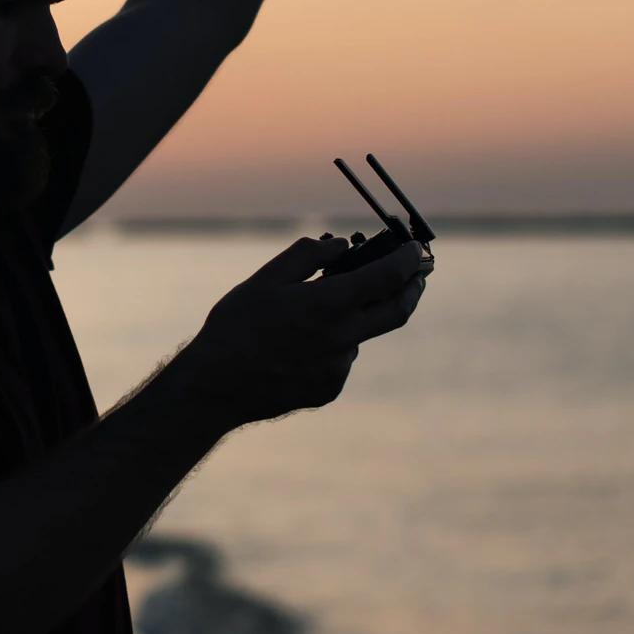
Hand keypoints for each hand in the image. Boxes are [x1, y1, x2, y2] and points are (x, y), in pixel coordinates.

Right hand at [181, 231, 429, 429]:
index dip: (407, 259)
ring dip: (355, 317)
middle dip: (412, 288)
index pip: (387, 277)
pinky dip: (333, 344)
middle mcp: (342, 338)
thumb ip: (308, 256)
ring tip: (312, 313)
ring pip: (361, 335)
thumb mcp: (265, 279)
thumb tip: (342, 245)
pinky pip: (341, 359)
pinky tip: (296, 346)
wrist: (215, 388)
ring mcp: (338, 368)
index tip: (414, 249)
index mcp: (328, 305)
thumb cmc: (235, 326)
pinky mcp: (329, 389)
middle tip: (418, 274)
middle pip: (397, 311)